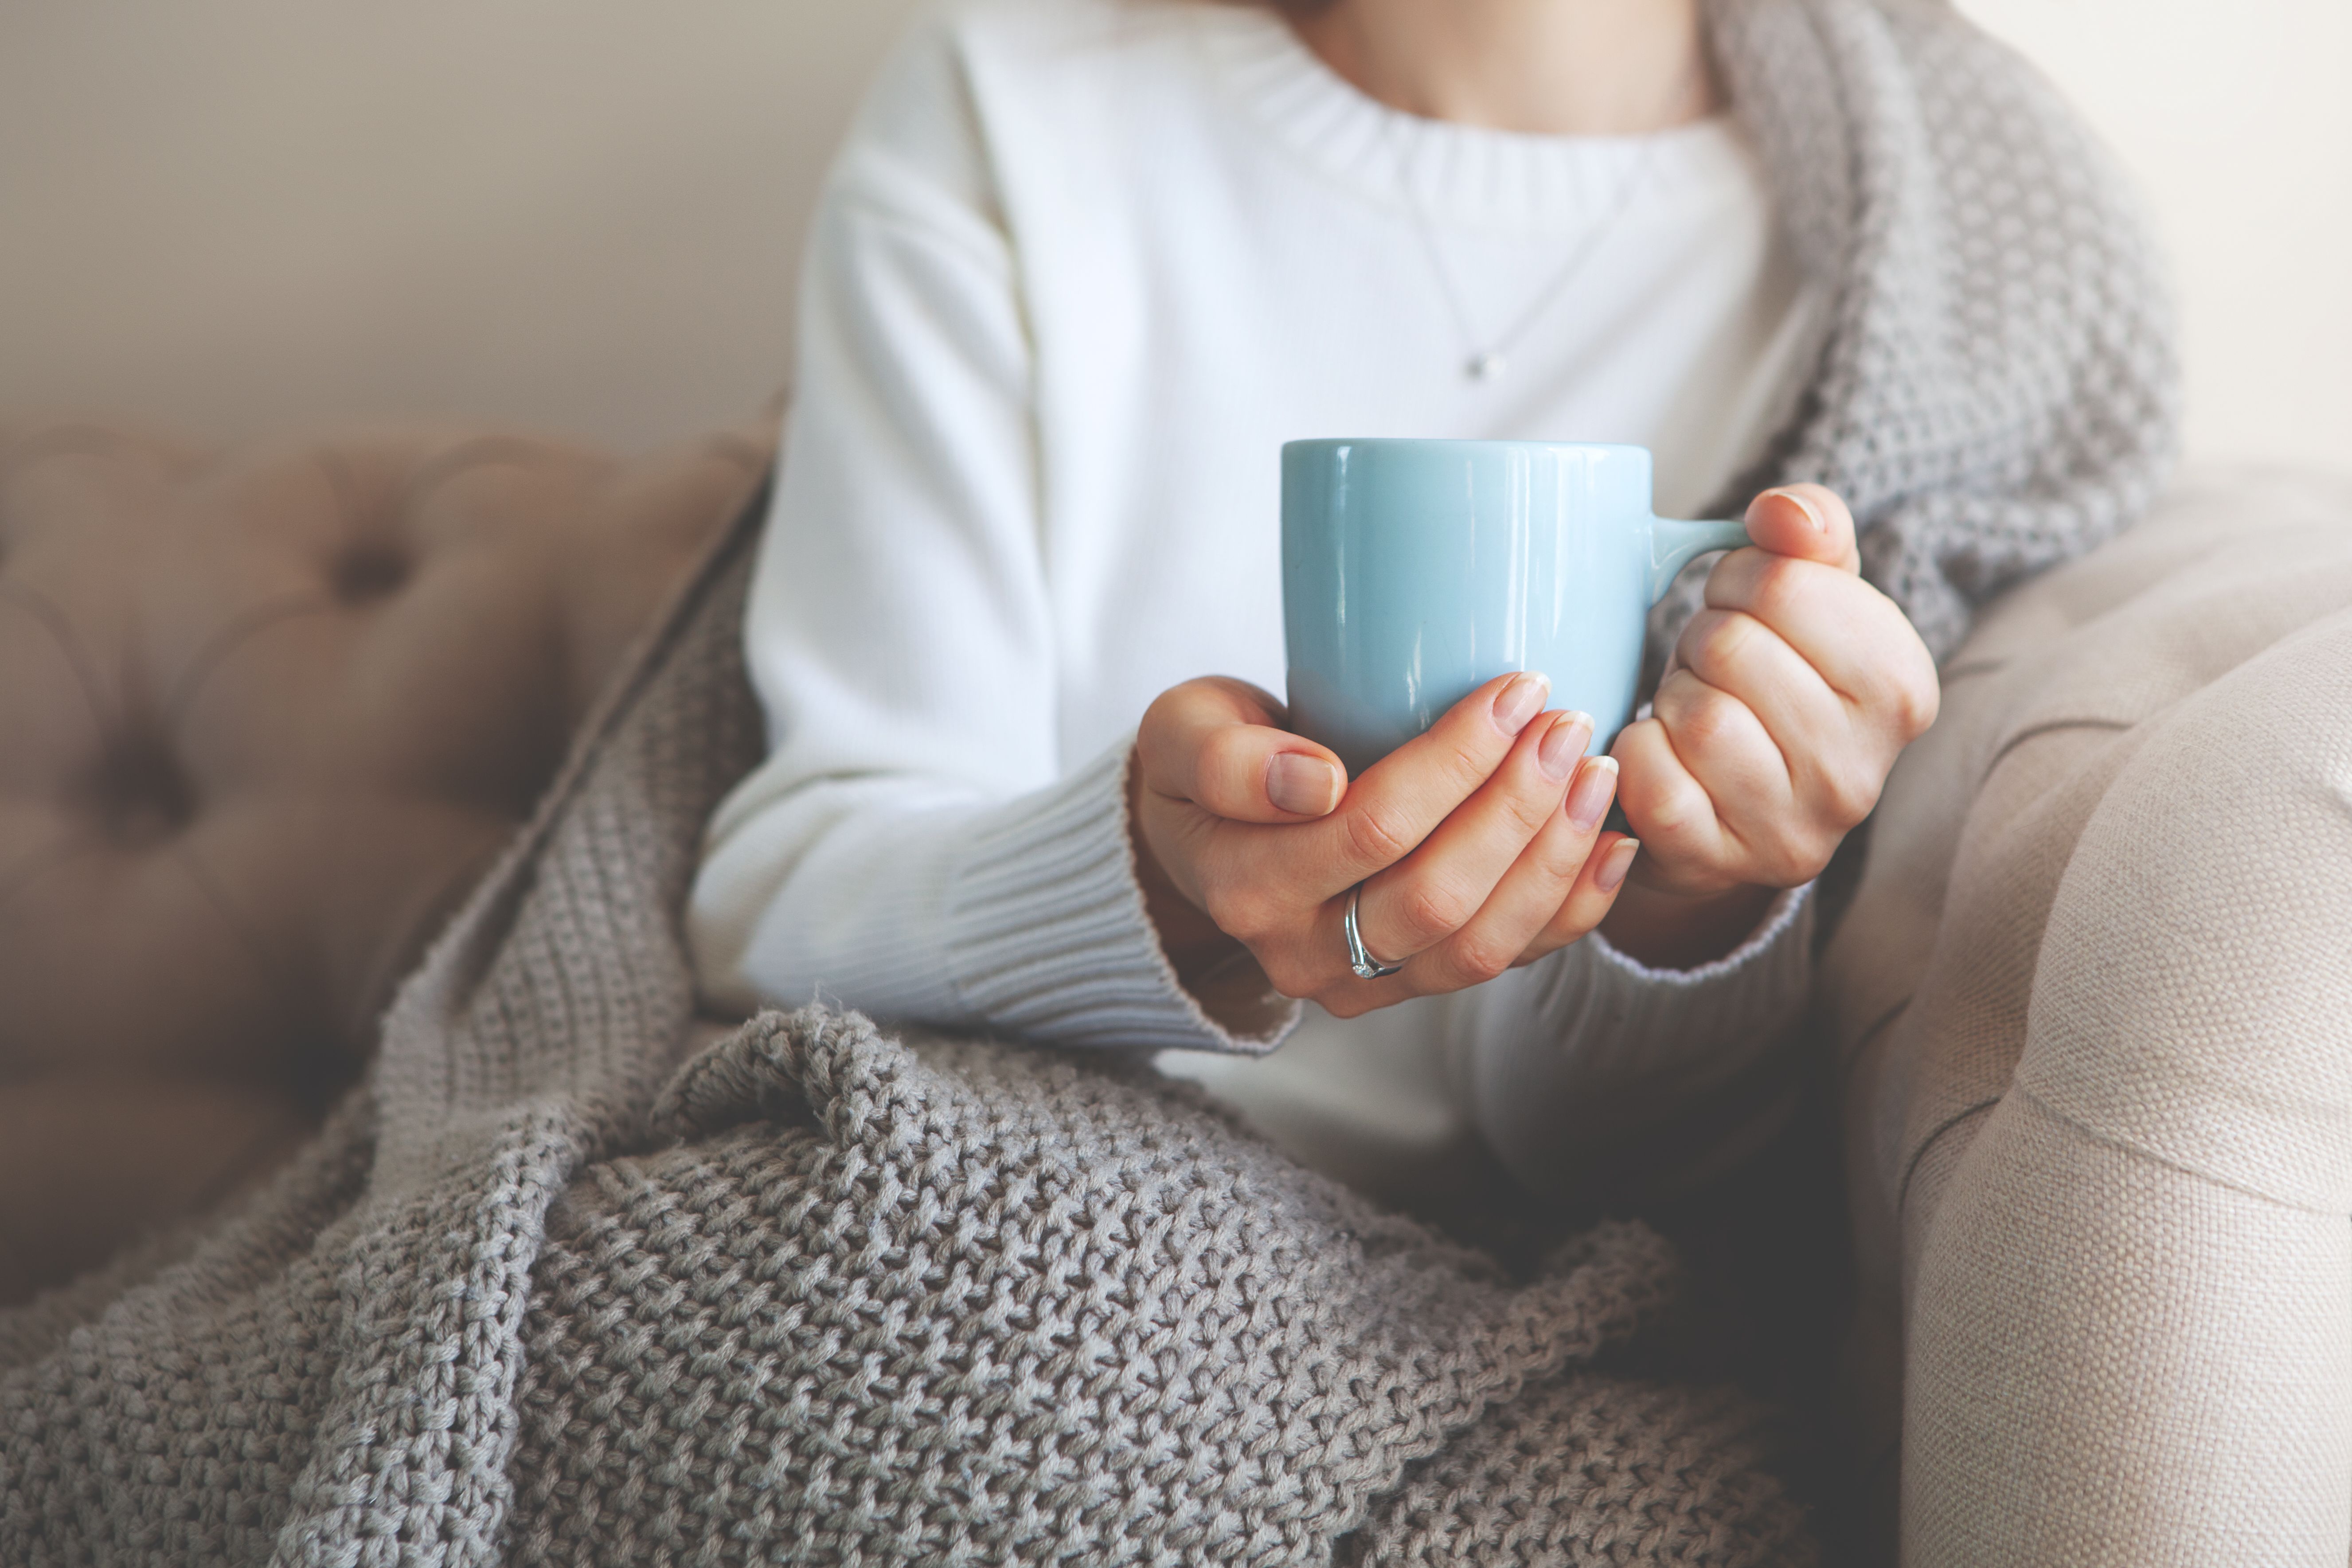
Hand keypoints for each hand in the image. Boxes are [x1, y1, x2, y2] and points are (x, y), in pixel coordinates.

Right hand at [1131, 673, 1636, 1018]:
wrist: (1204, 835)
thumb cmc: (1206, 761)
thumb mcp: (1183, 733)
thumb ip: (1226, 755)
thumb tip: (1315, 784)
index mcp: (1246, 886)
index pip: (1372, 829)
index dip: (1456, 762)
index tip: (1515, 689)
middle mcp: (1303, 954)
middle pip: (1436, 896)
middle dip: (1518, 807)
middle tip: (1569, 725)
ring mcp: (1362, 983)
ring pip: (1479, 944)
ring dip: (1554, 859)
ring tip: (1596, 772)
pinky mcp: (1411, 987)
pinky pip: (1507, 963)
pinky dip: (1570, 907)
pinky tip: (1610, 843)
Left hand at [1604, 484, 1938, 963]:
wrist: (1729, 801)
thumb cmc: (1770, 679)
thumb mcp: (1810, 593)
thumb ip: (1810, 529)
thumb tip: (1785, 514)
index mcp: (1901, 688)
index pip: (1787, 583)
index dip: (1740, 577)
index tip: (1744, 604)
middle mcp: (1861, 772)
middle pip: (1734, 647)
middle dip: (1702, 637)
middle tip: (1710, 662)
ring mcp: (1791, 830)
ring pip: (1699, 716)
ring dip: (1673, 695)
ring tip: (1693, 706)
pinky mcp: (1717, 864)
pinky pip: (1652, 777)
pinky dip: (1635, 749)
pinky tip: (1661, 751)